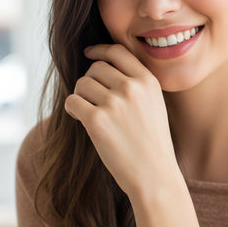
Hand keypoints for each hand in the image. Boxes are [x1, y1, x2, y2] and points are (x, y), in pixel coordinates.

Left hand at [65, 44, 179, 198]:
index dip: (99, 50)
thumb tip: (102, 68)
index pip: (117, 52)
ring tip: (88, 112)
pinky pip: (72, 102)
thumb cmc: (153, 145)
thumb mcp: (155, 106)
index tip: (89, 54)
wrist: (154, 176)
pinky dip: (72, 109)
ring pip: (82, 84)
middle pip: (95, 68)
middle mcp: (132, 88)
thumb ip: (136, 86)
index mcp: (148, 82)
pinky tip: (81, 120)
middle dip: (89, 81)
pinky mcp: (97, 121)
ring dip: (80, 96)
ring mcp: (114, 103)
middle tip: (92, 99)